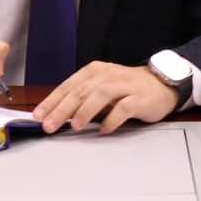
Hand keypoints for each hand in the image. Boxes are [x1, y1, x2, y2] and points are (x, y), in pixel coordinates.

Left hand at [34, 62, 179, 133]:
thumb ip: (81, 98)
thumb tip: (54, 115)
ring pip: (101, 94)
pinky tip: (105, 129)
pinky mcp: (140, 97)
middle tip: (50, 125)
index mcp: (95, 71)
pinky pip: (124, 107)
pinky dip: (113, 118)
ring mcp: (125, 85)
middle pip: (81, 90)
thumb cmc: (127, 88)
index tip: (38, 116)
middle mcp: (108, 75)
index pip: (68, 86)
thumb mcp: (101, 88)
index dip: (52, 101)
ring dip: (86, 110)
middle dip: (63, 109)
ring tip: (76, 126)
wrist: (162, 84)